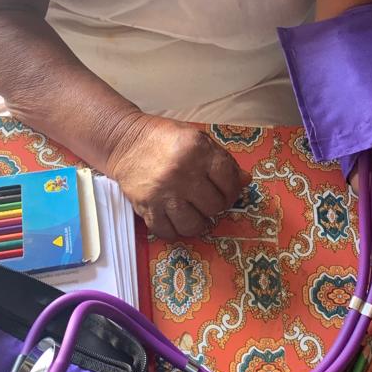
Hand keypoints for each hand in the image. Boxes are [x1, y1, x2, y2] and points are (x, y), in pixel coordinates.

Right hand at [106, 113, 247, 238]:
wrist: (126, 142)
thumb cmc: (165, 139)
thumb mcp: (197, 139)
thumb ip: (222, 159)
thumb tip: (245, 181)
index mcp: (197, 151)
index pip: (229, 180)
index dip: (233, 189)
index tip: (227, 191)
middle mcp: (181, 173)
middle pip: (214, 206)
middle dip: (216, 206)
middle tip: (208, 200)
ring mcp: (163, 193)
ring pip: (194, 225)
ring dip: (198, 222)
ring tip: (194, 212)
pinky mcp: (146, 207)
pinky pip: (168, 233)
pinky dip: (174, 231)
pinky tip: (175, 218)